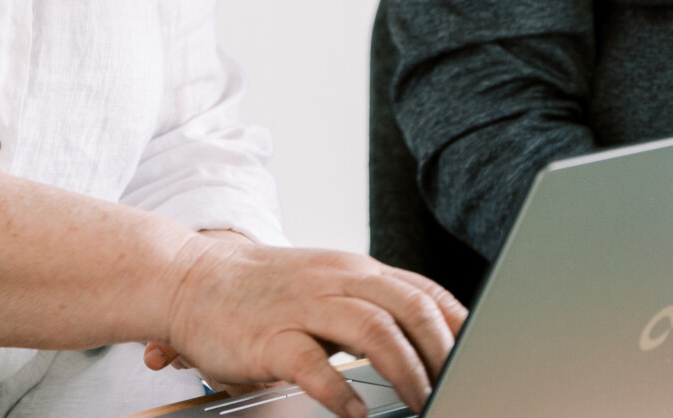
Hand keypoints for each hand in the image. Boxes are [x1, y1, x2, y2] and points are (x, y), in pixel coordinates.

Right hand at [144, 236, 467, 417]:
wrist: (188, 278)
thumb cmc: (260, 291)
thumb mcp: (324, 287)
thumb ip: (368, 304)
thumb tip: (426, 339)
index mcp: (353, 270)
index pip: (423, 291)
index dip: (460, 325)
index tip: (484, 356)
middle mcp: (334, 281)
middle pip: (408, 308)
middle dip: (444, 351)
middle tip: (460, 386)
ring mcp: (301, 306)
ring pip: (373, 330)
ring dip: (406, 371)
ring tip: (422, 403)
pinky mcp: (269, 336)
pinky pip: (312, 364)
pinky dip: (340, 390)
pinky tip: (354, 413)